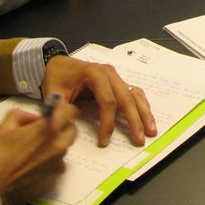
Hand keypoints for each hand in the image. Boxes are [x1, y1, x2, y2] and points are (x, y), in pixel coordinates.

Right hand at [0, 100, 76, 204]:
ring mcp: (58, 165)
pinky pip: (58, 165)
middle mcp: (58, 146)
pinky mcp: (54, 179)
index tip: (53, 113)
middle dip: (62, 127)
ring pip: (65, 148)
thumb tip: (33, 118)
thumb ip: (23, 115)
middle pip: (72, 130)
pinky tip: (34, 166)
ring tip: (36, 150)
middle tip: (45, 130)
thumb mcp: (4, 126)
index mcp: (48, 129)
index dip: (62, 110)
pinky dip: (51, 162)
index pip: (71, 111)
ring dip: (56, 145)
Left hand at [43, 55, 158, 146]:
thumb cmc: (56, 78)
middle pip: (126, 98)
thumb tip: (64, 127)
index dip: (107, 122)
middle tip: (139, 139)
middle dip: (134, 120)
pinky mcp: (117, 82)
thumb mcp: (54, 93)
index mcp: (95, 73)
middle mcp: (109, 73)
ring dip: (144, 113)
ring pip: (135, 94)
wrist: (57, 64)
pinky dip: (142, 106)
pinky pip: (134, 93)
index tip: (104, 141)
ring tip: (151, 130)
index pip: (107, 101)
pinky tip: (147, 118)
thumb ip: (59, 110)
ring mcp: (116, 76)